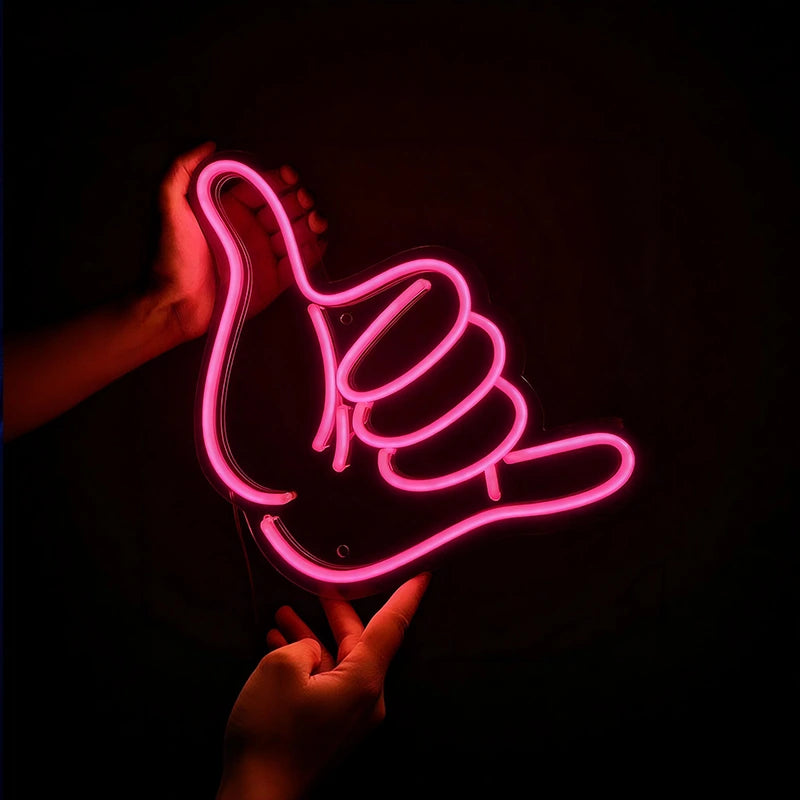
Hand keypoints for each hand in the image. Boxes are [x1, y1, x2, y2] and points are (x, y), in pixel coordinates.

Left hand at [151, 141, 327, 343]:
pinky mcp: (274, 282)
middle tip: (305, 201)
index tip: (289, 176)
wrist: (177, 303)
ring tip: (315, 221)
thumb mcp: (171, 206)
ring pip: (296, 234)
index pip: (263, 188)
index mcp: (231, 210)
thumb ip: (183, 171)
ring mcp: (265, 256)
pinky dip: (312, 253)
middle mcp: (251, 230)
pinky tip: (318, 242)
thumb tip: (208, 145)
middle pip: (285, 209)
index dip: (279, 180)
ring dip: (311, 224)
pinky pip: (299, 265)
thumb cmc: (174, 256)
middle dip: (300, 201)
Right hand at [216, 573, 430, 799]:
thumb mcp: (279, 669)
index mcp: (364, 680)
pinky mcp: (331, 728)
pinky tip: (278, 648)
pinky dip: (307, 663)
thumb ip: (302, 645)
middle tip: (319, 587)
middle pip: (359, 641)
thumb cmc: (271, 732)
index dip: (407, 595)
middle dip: (335, 613)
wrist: (258, 799)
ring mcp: (349, 716)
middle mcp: (366, 698)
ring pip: (337, 661)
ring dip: (311, 637)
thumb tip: (310, 651)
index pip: (393, 626)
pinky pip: (327, 683)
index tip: (424, 572)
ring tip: (282, 616)